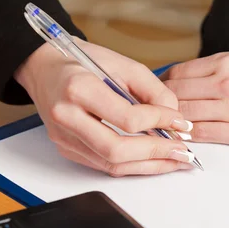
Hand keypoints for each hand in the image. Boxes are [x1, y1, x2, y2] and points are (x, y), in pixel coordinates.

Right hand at [14, 37, 194, 175]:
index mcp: (79, 88)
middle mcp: (66, 117)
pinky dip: (132, 165)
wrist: (45, 68)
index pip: (127, 118)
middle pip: (116, 150)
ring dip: (148, 165)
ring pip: (111, 164)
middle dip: (156, 153)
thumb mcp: (123, 65)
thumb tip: (175, 118)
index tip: (180, 122)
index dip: (160, 123)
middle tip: (183, 152)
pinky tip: (152, 160)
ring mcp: (63, 137)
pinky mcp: (66, 149)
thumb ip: (153, 91)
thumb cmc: (83, 62)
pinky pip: (103, 165)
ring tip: (174, 160)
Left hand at [161, 52, 228, 146]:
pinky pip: (202, 135)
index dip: (160, 88)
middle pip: (175, 96)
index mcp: (228, 61)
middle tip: (154, 118)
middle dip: (161, 108)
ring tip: (166, 131)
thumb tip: (190, 86)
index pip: (176, 74)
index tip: (156, 98)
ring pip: (184, 117)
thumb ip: (220, 73)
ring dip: (172, 125)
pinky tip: (184, 140)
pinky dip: (188, 138)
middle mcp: (226, 82)